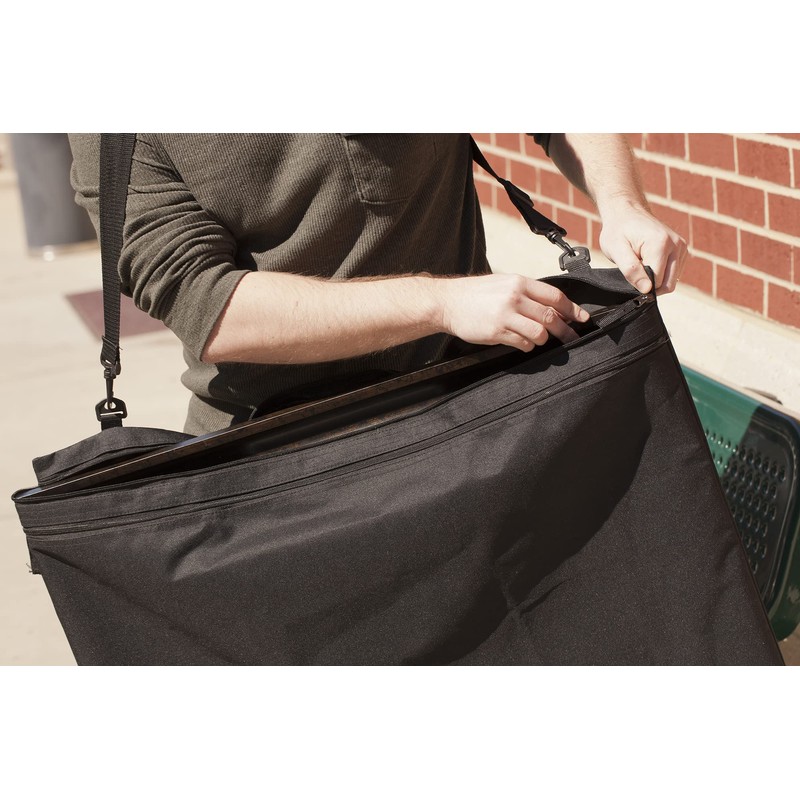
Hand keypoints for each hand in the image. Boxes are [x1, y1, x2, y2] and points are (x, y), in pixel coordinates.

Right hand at [436, 273, 589, 351]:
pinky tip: (521, 343)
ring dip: (543, 339)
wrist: (447, 302)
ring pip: (539, 332)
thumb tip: (551, 307)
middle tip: (571, 337)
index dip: (572, 310)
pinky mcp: (496, 331)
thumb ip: (525, 293)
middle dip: (565, 330)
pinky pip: (522, 343)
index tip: (583, 319)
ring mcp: (505, 315)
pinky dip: (527, 346)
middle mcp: (514, 297)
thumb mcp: (502, 283)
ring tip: (538, 339)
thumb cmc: (475, 294)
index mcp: (519, 283)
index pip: (555, 296)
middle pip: (551, 316)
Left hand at [598, 202, 687, 295]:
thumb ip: (631, 270)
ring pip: (671, 280)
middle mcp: (676, 244)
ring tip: (640, 264)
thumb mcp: (616, 250)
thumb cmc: (618, 230)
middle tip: (634, 272)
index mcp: (661, 243)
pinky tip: (648, 262)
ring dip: (655, 278)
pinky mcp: (682, 250)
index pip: (657, 281)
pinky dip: (660, 274)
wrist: (626, 212)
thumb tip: (647, 289)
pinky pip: (673, 274)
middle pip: (668, 284)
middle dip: (650, 285)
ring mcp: (681, 247)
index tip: (629, 275)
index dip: (641, 284)